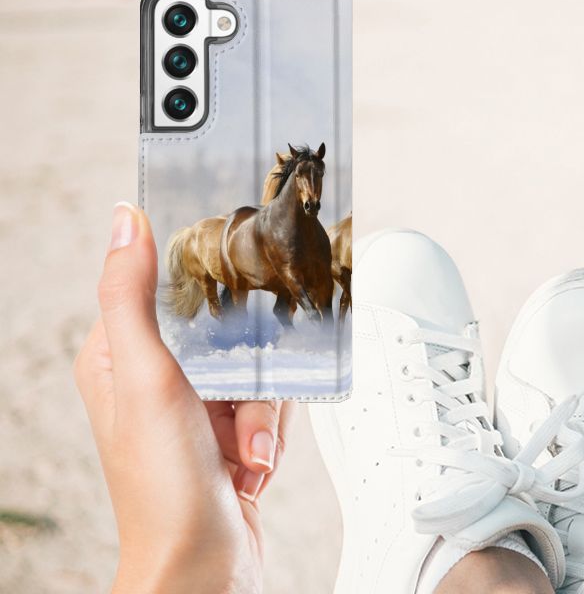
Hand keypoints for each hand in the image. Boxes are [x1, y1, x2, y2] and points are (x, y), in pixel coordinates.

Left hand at [75, 203, 293, 593]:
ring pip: (255, 367)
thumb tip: (124, 220)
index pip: (164, 289)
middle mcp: (155, 379)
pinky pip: (270, 404)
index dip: (203, 289)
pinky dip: (271, 434)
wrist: (203, 569)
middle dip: (246, 372)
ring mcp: (194, 409)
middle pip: (225, 330)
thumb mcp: (146, 378)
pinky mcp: (228, 434)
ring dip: (262, 412)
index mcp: (118, 357)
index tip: (232, 288)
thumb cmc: (163, 487)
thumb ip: (132, 297)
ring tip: (246, 449)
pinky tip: (253, 463)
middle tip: (239, 405)